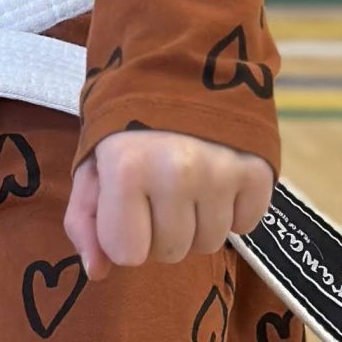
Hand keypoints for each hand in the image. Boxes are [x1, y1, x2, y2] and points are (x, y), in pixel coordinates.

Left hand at [65, 129, 271, 279]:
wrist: (182, 69)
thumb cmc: (128, 124)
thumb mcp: (93, 164)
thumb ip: (84, 221)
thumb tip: (98, 272)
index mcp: (126, 168)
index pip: (128, 255)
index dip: (126, 233)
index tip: (127, 201)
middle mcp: (176, 172)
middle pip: (171, 252)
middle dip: (161, 229)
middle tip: (159, 187)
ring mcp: (221, 172)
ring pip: (209, 244)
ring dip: (197, 222)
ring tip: (188, 180)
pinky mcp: (257, 171)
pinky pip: (246, 225)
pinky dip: (233, 210)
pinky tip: (218, 178)